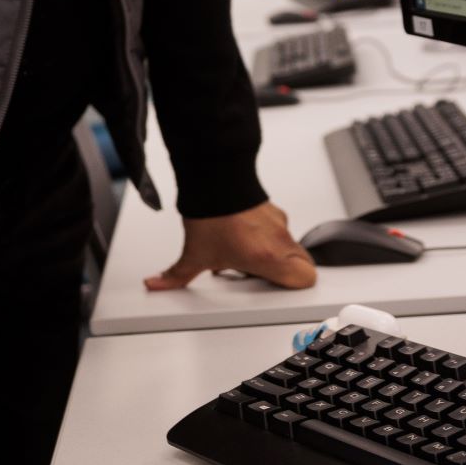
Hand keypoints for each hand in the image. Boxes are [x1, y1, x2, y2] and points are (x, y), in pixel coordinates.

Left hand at [146, 201, 316, 290]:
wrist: (213, 176)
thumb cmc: (211, 213)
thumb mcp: (195, 253)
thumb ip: (178, 275)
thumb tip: (160, 283)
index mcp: (267, 257)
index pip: (305, 278)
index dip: (294, 287)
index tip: (273, 288)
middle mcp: (279, 239)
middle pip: (303, 264)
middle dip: (284, 273)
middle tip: (258, 274)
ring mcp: (279, 223)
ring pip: (290, 246)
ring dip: (275, 253)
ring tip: (246, 252)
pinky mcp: (273, 210)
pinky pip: (280, 229)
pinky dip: (268, 236)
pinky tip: (244, 235)